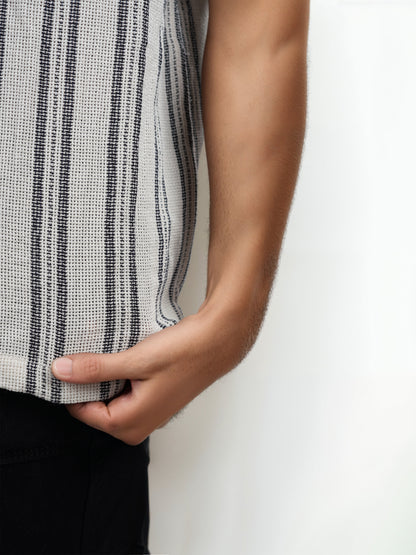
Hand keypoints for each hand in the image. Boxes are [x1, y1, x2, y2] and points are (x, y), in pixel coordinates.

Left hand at [51, 307, 248, 445]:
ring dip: (106, 378)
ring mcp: (147, 415)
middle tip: (98, 355)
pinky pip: (124, 393)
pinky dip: (120, 377)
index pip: (80, 411)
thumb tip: (60, 370)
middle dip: (91, 383)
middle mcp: (137, 426)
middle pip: (94, 408)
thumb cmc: (184, 353)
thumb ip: (95, 369)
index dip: (73, 386)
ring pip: (109, 398)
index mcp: (129, 424)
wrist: (217, 343)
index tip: (71, 361)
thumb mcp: (134, 360)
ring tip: (116, 355)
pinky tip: (128, 359)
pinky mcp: (153, 402)